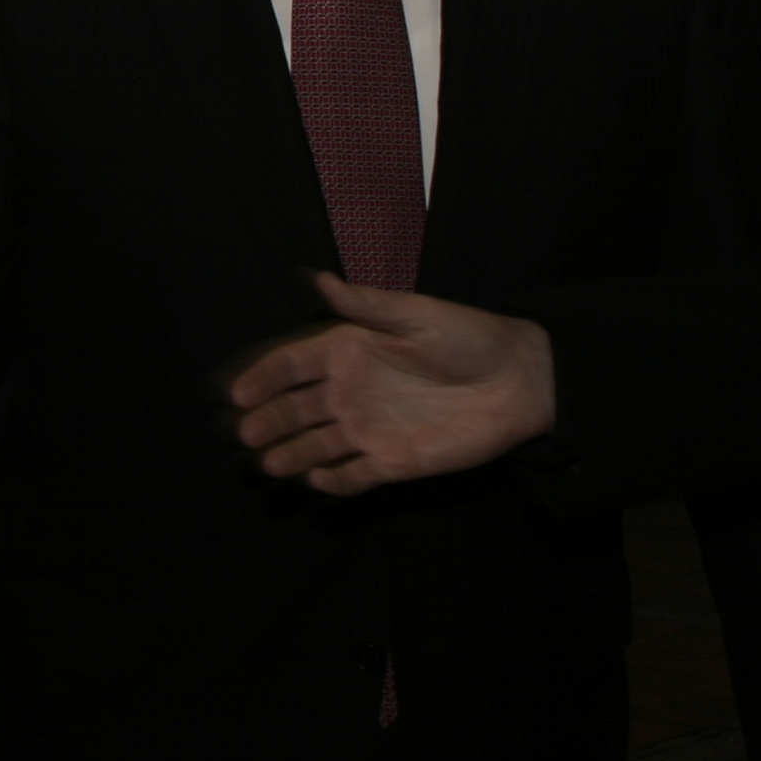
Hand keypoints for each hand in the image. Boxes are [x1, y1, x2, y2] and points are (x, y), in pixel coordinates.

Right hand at [227, 273, 558, 494]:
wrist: (521, 380)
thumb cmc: (467, 337)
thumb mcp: (416, 314)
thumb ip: (366, 304)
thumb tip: (319, 278)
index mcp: (348, 350)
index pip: (292, 365)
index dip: (264, 378)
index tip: (239, 393)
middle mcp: (350, 391)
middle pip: (296, 408)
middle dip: (269, 421)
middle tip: (246, 435)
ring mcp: (369, 429)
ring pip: (318, 445)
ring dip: (292, 455)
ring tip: (269, 465)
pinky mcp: (394, 462)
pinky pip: (356, 475)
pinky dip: (335, 481)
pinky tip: (317, 481)